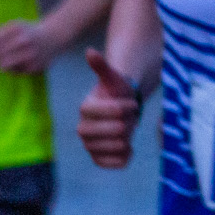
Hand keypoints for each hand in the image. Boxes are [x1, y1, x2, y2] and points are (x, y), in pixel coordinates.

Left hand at [0, 19, 56, 74]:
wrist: (53, 37)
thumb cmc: (29, 31)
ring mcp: (30, 54)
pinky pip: (14, 72)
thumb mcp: (14, 25)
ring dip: (0, 64)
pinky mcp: (35, 66)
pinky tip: (17, 63)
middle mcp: (24, 41)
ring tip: (3, 60)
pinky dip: (12, 68)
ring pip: (3, 65)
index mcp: (16, 28)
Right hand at [77, 49, 139, 167]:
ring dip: (128, 138)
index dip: (125, 107)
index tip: (131, 104)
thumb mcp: (113, 78)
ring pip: (116, 147)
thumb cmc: (117, 93)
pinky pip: (116, 163)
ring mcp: (89, 146)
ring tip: (127, 130)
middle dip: (127, 123)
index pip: (110, 111)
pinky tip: (127, 146)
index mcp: (85, 108)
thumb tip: (90, 51)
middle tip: (130, 118)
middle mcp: (83, 129)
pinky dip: (125, 156)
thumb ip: (102, 67)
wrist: (122, 112)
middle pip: (114, 131)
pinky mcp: (98, 159)